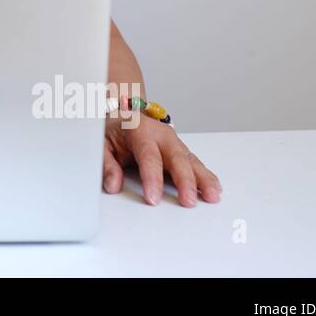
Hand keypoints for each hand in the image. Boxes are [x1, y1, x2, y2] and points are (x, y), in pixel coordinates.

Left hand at [102, 113, 220, 206]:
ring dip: (203, 179)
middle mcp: (161, 135)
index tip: (153, 198)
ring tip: (212, 196)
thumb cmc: (112, 130)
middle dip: (184, 180)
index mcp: (140, 130)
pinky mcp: (180, 151)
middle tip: (188, 201)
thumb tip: (113, 185)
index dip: (151, 178)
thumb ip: (106, 164)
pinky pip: (195, 164)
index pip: (148, 156)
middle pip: (176, 158)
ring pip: (191, 161)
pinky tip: (214, 188)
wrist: (123, 115)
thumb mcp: (101, 144)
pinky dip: (205, 176)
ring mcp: (174, 142)